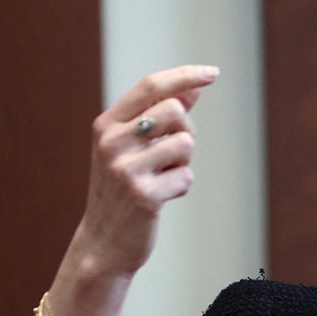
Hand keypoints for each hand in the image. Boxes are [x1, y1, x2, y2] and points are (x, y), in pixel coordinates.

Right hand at [73, 65, 218, 277]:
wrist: (104, 242)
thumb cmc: (123, 190)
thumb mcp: (133, 148)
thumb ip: (161, 115)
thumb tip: (194, 87)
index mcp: (106, 125)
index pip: (151, 86)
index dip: (185, 76)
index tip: (213, 72)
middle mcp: (111, 142)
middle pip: (174, 111)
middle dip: (186, 130)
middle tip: (172, 155)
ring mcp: (125, 169)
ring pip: (185, 143)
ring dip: (183, 162)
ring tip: (162, 178)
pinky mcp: (143, 196)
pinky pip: (186, 177)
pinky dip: (181, 187)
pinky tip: (162, 198)